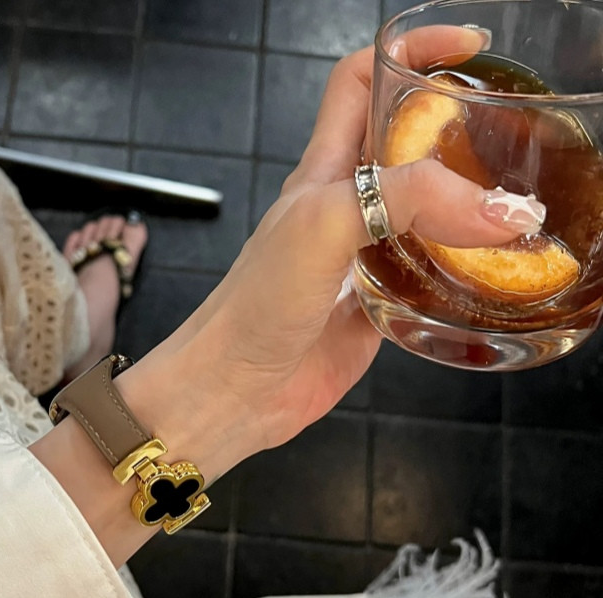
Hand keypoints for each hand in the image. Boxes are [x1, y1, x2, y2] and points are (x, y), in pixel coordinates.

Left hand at [34, 26, 545, 566]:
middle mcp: (346, 207)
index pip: (359, 83)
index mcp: (323, 171)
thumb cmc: (258, 303)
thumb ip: (407, 201)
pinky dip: (464, 269)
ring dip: (469, 205)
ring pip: (425, 212)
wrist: (237, 388)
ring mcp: (364, 257)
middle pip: (406, 147)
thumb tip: (502, 211)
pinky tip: (493, 273)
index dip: (410, 52)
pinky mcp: (378, 303)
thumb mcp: (323, 225)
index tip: (468, 49)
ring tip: (520, 205)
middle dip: (458, 129)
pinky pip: (430, 274)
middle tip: (513, 138)